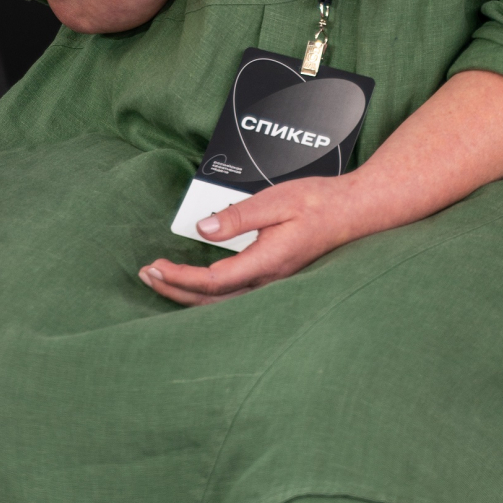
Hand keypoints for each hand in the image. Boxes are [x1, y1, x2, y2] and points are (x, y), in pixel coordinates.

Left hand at [139, 177, 361, 305]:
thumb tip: (204, 228)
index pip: (213, 281)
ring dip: (188, 293)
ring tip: (163, 280)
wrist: (354, 212)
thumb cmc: (320, 203)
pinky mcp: (275, 279)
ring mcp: (273, 284)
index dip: (180, 278)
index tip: (156, 267)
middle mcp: (269, 280)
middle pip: (212, 300)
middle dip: (175, 290)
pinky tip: (196, 284)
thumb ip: (239, 216)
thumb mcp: (277, 200)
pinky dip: (207, 293)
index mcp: (267, 262)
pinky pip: (234, 295)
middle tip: (147, 275)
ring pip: (222, 302)